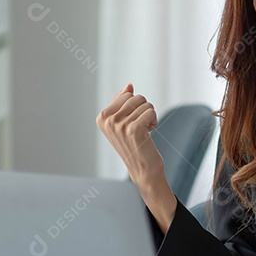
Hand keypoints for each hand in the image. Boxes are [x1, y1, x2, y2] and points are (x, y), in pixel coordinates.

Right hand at [96, 84, 175, 231]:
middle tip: (140, 128)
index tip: (131, 123)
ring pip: (145, 104)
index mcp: (102, 117)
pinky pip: (150, 112)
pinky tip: (148, 134)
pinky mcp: (133, 130)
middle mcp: (108, 121)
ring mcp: (119, 126)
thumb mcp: (124, 122)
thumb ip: (123, 103)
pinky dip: (154, 121)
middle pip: (136, 97)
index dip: (135, 107)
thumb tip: (128, 86)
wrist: (143, 170)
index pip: (126, 94)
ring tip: (143, 132)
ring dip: (149, 117)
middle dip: (143, 110)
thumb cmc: (135, 145)